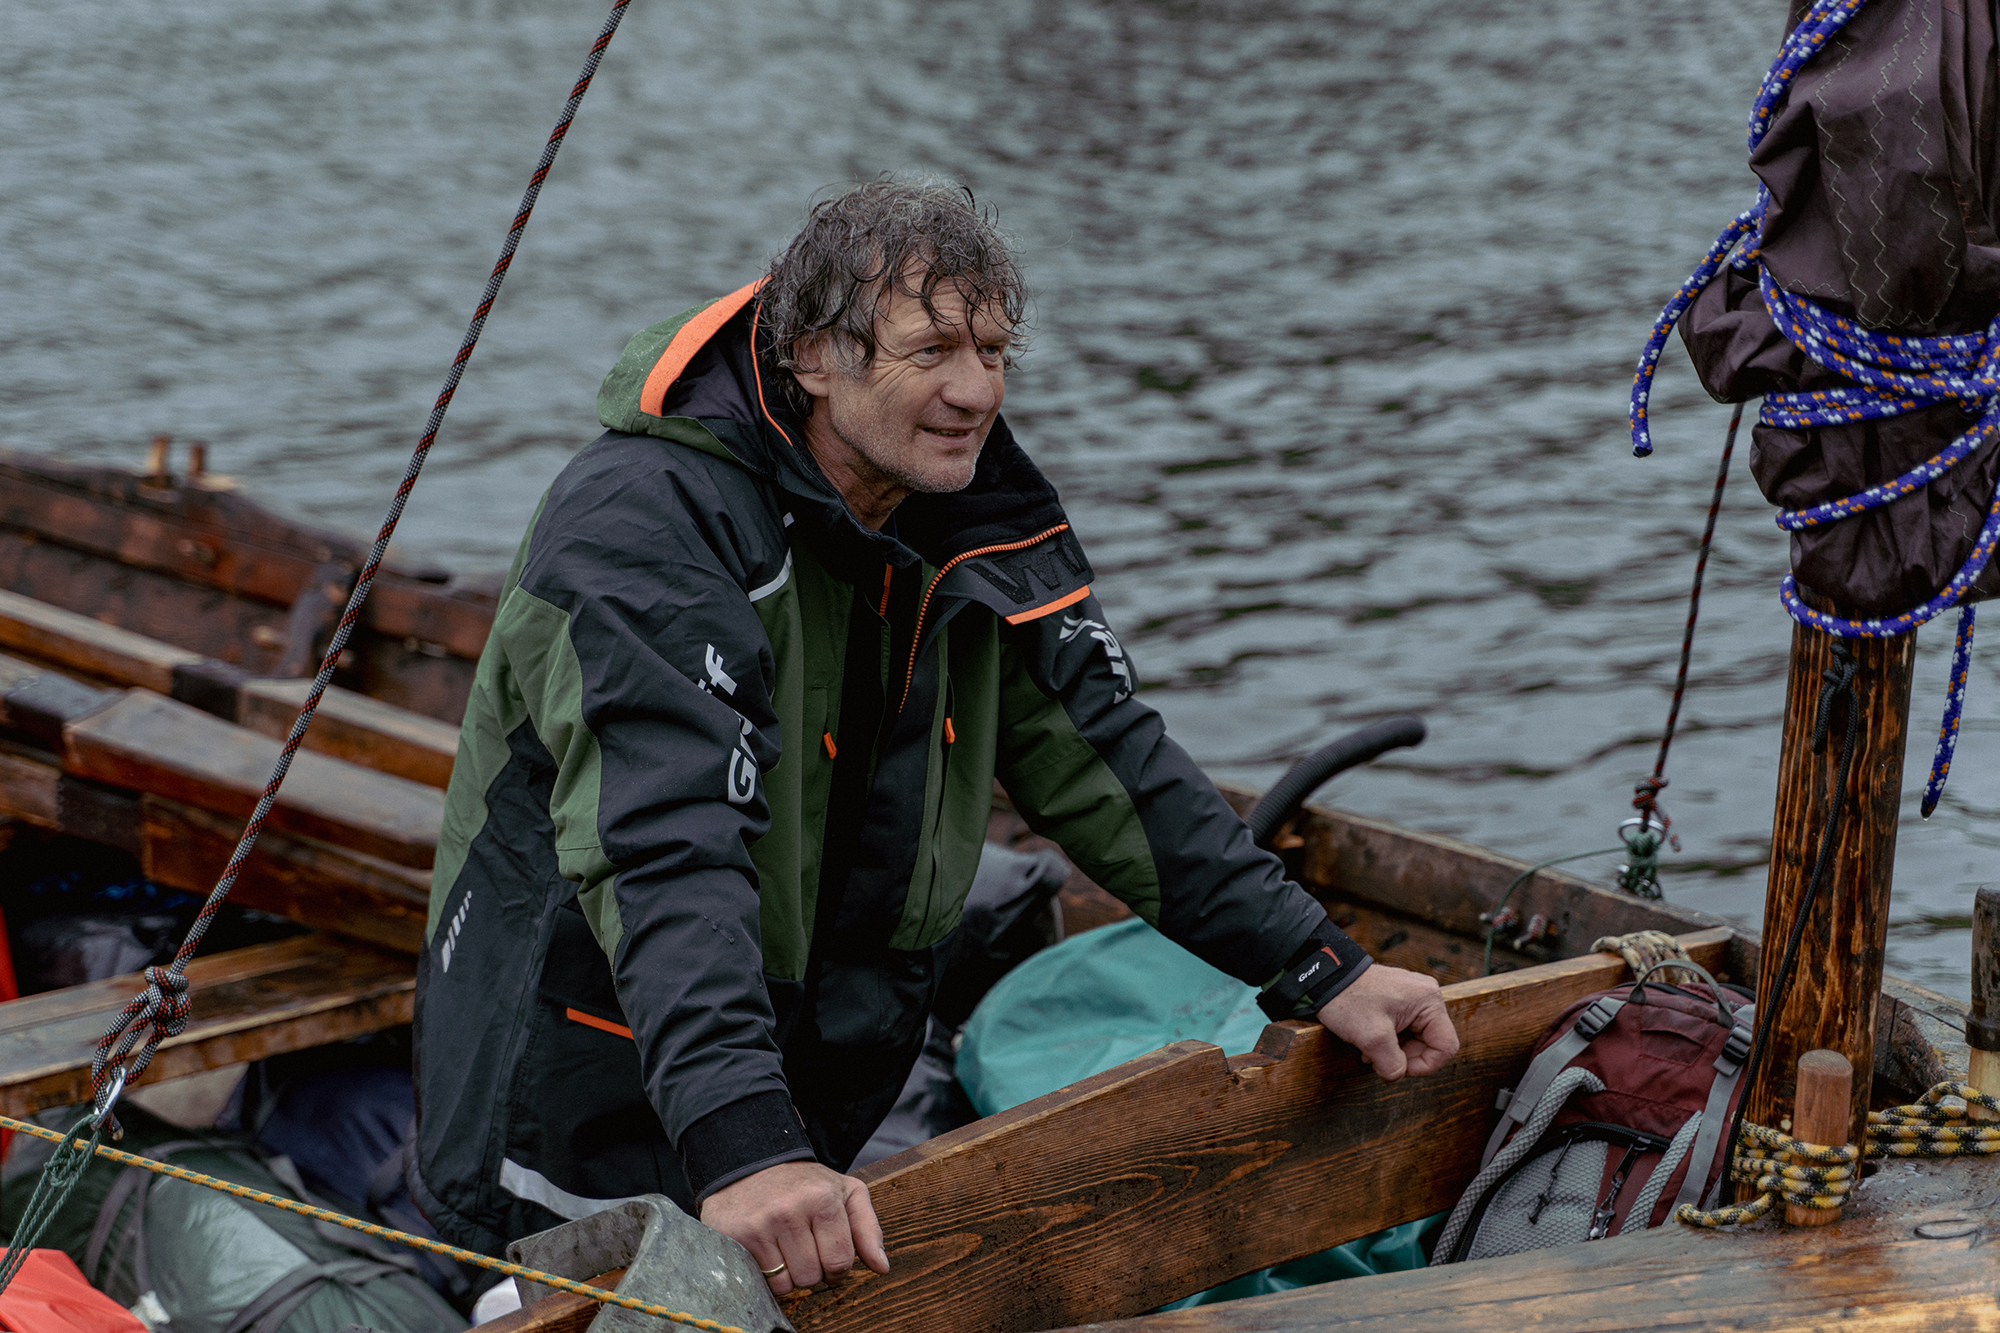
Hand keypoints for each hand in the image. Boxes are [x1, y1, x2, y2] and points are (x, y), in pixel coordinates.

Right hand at [698, 1160, 889, 1295]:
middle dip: (813, 1271)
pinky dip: (769, 1275)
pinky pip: (763, 1282)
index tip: (830, 1259)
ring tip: (786, 1248)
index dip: (837, 1269)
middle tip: (805, 1249)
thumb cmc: (804, 1185)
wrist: (751, 1165)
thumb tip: (882, 1267)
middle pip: (813, 1277)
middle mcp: (791, 1209)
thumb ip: (868, 1229)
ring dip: (790, 1276)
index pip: (840, 1262)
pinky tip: (768, 1251)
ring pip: (788, 1284)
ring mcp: (761, 1224)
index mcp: (822, 1198)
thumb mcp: (845, 1193)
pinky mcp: (738, 1237)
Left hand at [1316, 963, 1458, 1080]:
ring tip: (1369, 1050)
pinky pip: (1404, 1030)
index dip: (1425, 1066)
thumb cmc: (1347, 999)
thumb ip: (1391, 1064)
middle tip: (1377, 1060)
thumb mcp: (1371, 1037)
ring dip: (1394, 1052)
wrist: (1323, 977)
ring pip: (1416, 1040)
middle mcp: (1426, 997)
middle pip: (1430, 1044)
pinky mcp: (1399, 1000)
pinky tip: (1369, 1041)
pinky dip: (1389, 1041)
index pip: (1446, 1046)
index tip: (1398, 1070)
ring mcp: (1412, 998)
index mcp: (1428, 1001)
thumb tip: (1397, 1076)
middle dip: (1405, 1058)